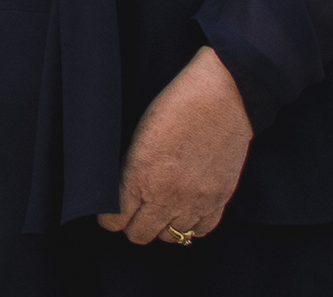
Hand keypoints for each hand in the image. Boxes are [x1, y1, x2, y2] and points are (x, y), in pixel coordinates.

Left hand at [99, 45, 249, 245]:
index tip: (111, 211)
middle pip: (141, 235)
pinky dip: (192, 224)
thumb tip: (123, 191)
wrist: (222, 97)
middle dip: (132, 225)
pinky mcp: (219, 199)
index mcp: (140, 177)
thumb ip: (130, 168)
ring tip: (162, 207)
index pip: (115, 221)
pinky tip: (186, 209)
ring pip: (172, 236)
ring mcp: (196, 201)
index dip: (109, 218)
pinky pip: (201, 230)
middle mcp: (167, 197)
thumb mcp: (139, 134)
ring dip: (163, 225)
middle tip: (134, 211)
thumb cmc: (176, 105)